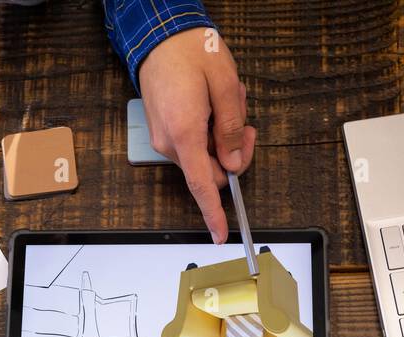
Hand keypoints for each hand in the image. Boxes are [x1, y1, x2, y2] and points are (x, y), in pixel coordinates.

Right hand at [138, 28, 256, 242]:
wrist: (159, 36)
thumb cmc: (190, 53)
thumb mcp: (226, 85)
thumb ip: (232, 128)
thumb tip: (233, 162)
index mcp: (185, 133)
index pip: (201, 185)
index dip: (213, 212)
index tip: (220, 233)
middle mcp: (170, 142)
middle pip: (210, 171)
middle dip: (232, 155)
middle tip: (244, 125)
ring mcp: (164, 138)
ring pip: (204, 157)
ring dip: (221, 137)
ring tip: (224, 102)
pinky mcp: (164, 132)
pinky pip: (193, 144)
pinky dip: (209, 131)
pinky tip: (212, 105)